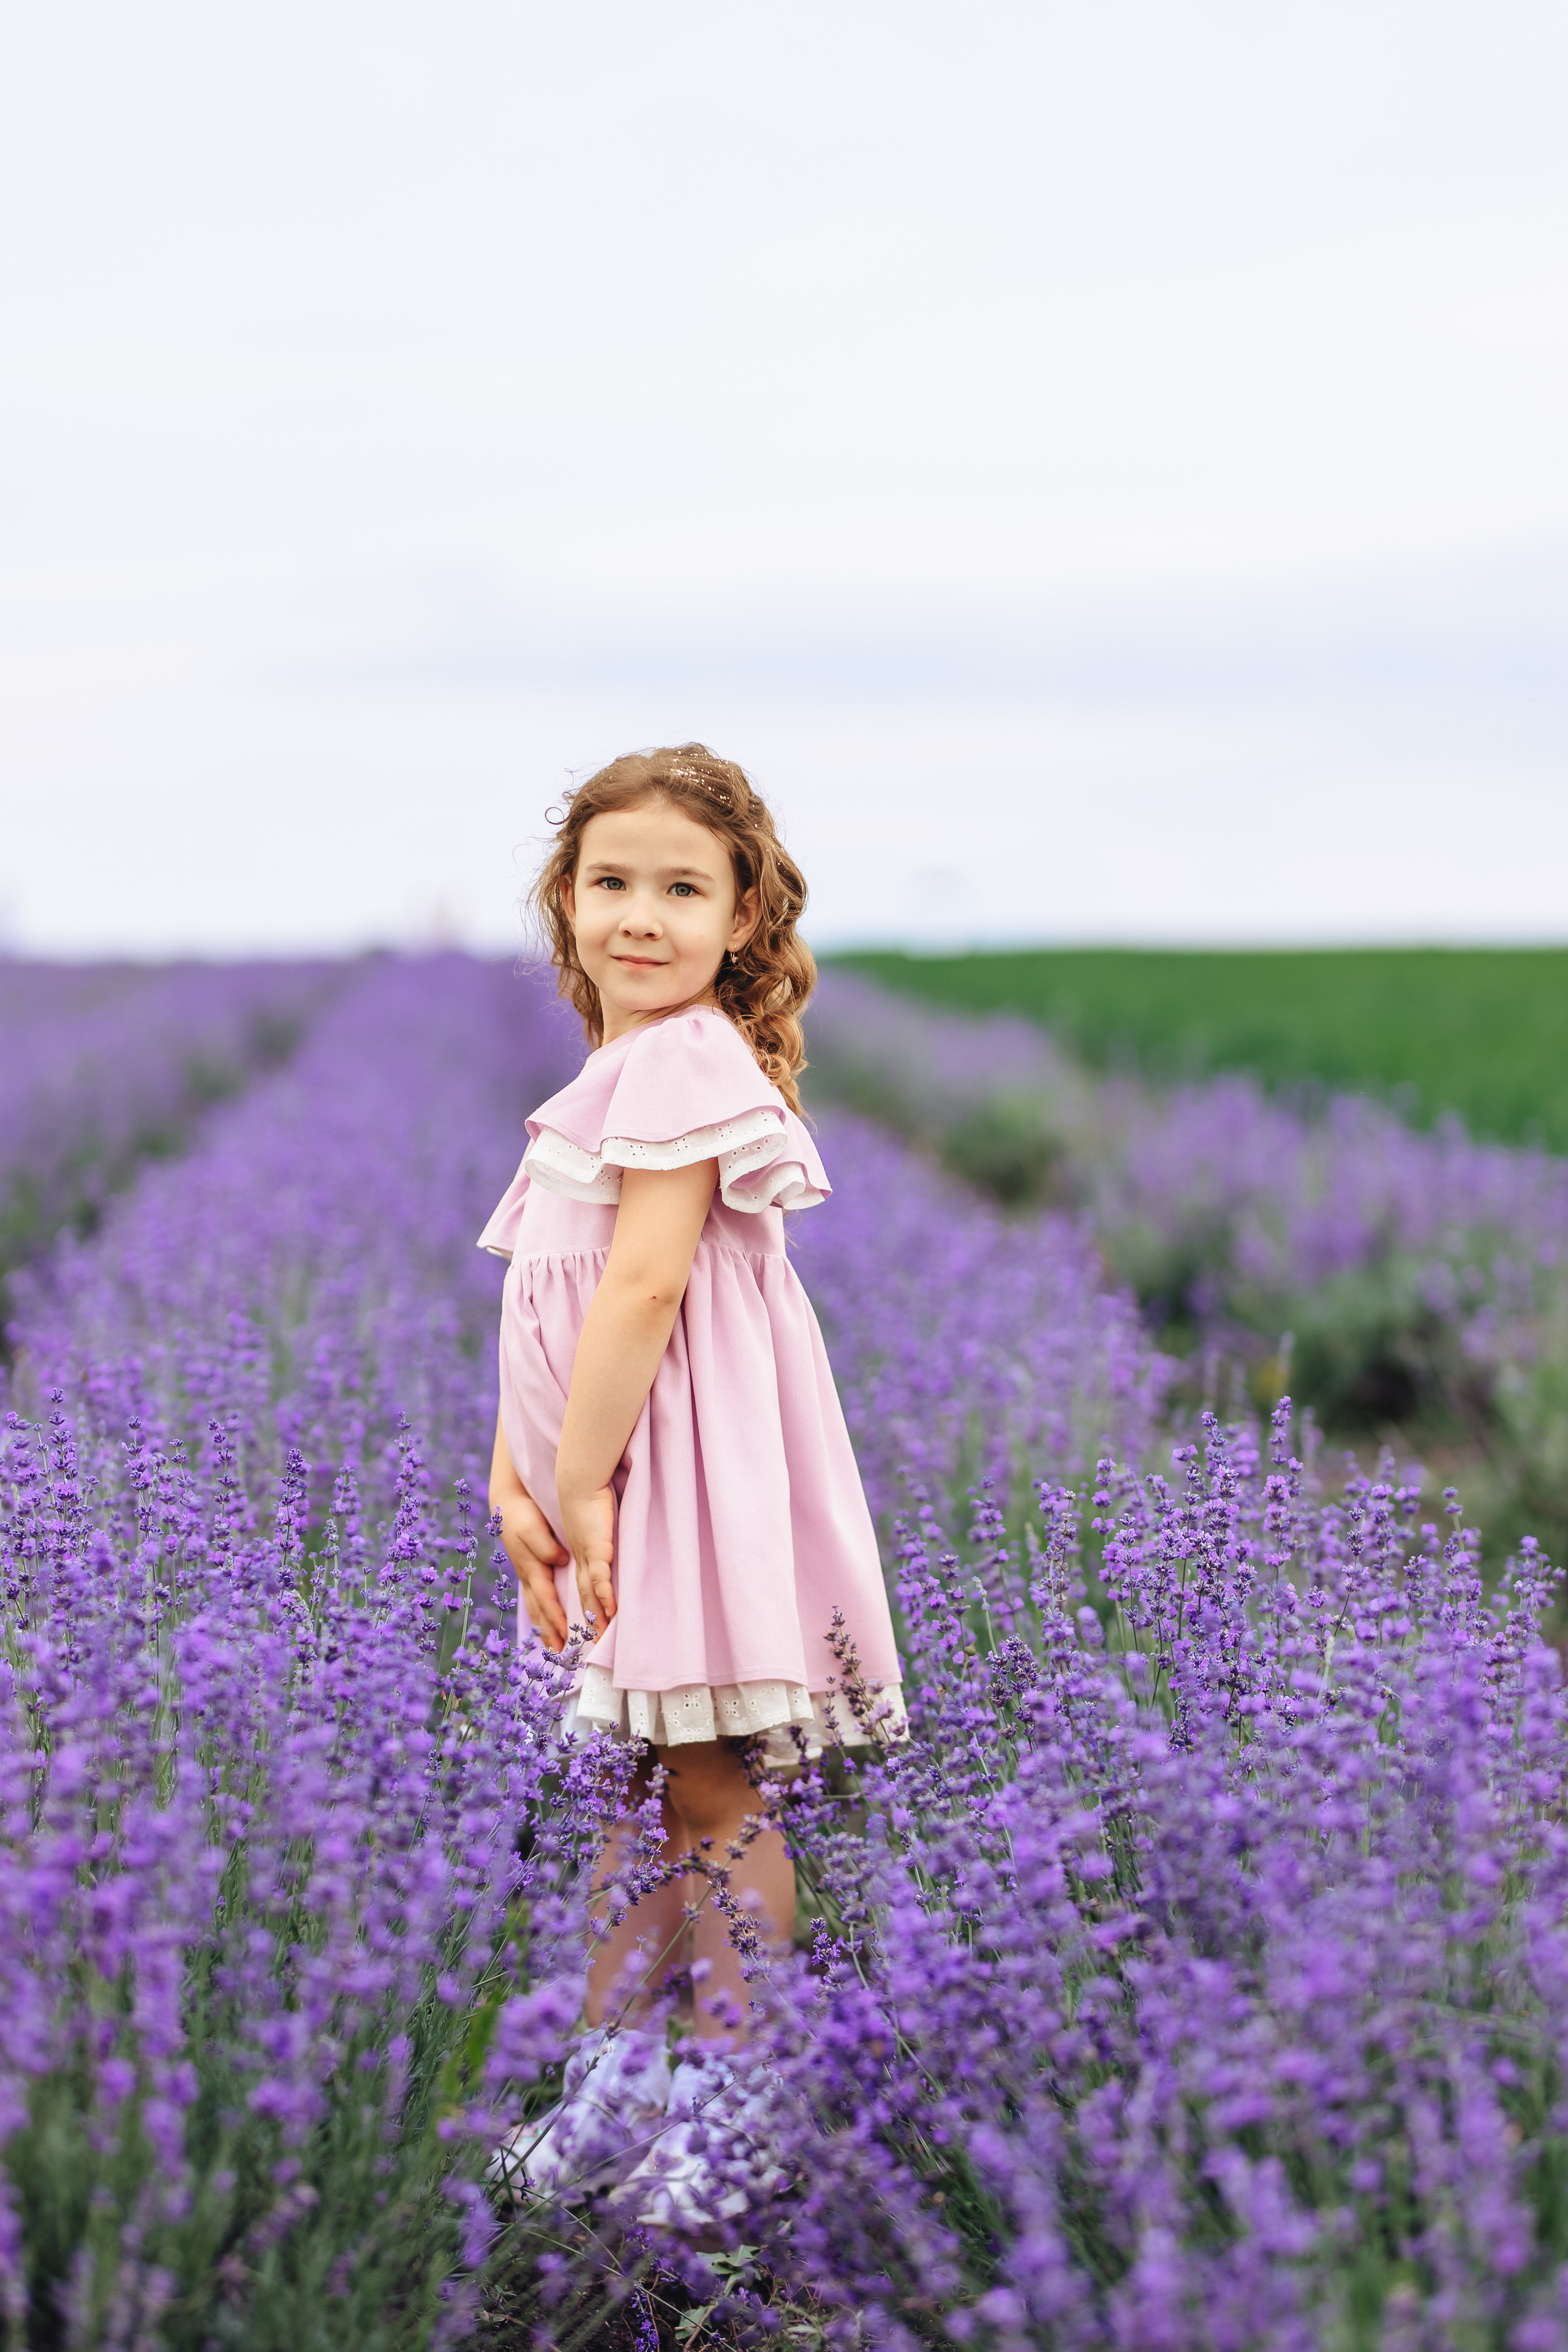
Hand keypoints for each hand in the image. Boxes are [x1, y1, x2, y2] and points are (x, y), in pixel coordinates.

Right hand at [497, 1488, 569, 1652]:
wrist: (507, 1500)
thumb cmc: (521, 1514)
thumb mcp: (533, 1528)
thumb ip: (546, 1547)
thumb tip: (559, 1562)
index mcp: (531, 1568)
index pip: (546, 1600)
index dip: (556, 1620)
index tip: (565, 1639)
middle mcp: (528, 1575)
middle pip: (539, 1610)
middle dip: (549, 1632)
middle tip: (559, 1655)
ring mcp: (526, 1572)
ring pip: (535, 1605)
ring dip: (544, 1626)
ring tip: (552, 1645)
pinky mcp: (528, 1566)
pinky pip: (535, 1596)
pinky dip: (540, 1611)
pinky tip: (544, 1618)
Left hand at [559, 1484, 616, 1635]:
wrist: (578, 1481)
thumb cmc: (586, 1497)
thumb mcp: (589, 1522)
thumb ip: (596, 1538)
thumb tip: (600, 1547)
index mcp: (577, 1553)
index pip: (580, 1586)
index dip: (582, 1606)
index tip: (582, 1628)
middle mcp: (579, 1559)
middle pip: (583, 1596)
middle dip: (586, 1622)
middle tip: (589, 1645)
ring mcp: (587, 1555)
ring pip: (591, 1593)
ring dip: (596, 1616)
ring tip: (600, 1638)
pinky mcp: (597, 1548)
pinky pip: (602, 1577)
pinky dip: (605, 1595)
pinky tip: (612, 1610)